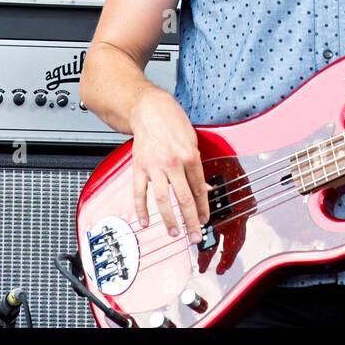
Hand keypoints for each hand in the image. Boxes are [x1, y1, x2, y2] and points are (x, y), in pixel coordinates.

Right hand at [129, 90, 210, 243]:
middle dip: (191, 220)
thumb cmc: (172, 120)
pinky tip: (144, 221)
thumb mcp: (192, 140)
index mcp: (190, 156)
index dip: (204, 207)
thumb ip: (197, 165)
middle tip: (194, 235)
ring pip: (162, 199)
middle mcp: (172, 163)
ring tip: (174, 232)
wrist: (148, 108)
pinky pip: (139, 192)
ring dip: (168, 219)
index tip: (206, 220)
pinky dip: (141, 209)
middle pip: (183, 198)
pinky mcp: (139, 167)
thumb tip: (203, 188)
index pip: (199, 189)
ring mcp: (154, 166)